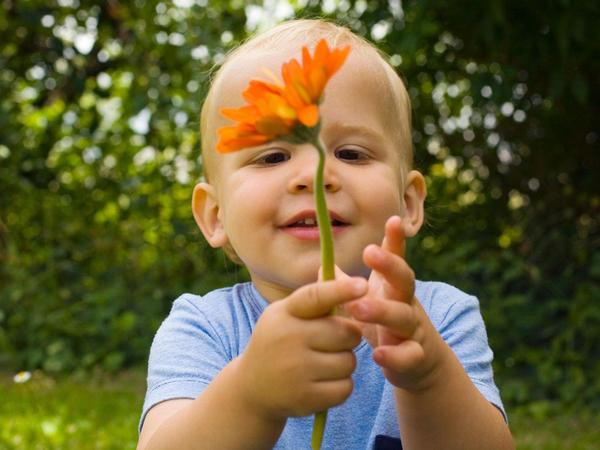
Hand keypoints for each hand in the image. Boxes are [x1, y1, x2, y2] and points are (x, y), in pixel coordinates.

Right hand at [237, 277, 366, 420]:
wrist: (252, 388)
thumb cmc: (279, 342)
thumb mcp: (286, 315)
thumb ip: (316, 299)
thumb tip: (352, 281)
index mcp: (285, 313)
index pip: (315, 297)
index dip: (340, 290)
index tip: (363, 285)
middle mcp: (288, 339)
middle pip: (345, 332)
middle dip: (348, 336)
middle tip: (334, 340)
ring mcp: (296, 371)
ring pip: (349, 361)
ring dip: (345, 362)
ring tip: (325, 362)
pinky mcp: (305, 398)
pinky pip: (345, 387)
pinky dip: (342, 385)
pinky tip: (324, 381)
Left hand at [347, 216, 444, 391]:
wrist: (419, 363)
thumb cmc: (385, 324)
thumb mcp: (368, 301)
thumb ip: (347, 286)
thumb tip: (322, 267)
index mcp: (392, 286)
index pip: (396, 258)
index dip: (395, 239)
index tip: (393, 219)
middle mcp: (406, 302)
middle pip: (404, 279)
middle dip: (389, 265)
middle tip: (369, 252)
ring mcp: (413, 328)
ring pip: (403, 316)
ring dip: (382, 311)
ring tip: (358, 307)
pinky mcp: (416, 356)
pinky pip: (410, 354)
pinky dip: (396, 355)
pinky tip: (378, 354)